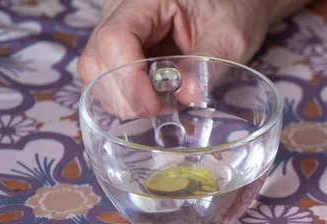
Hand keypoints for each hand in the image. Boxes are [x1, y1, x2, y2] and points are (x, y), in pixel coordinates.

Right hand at [77, 0, 271, 116]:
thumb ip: (208, 64)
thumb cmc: (231, 11)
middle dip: (125, 95)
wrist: (230, 5)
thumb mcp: (230, 36)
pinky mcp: (118, 50)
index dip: (128, 78)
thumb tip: (187, 95)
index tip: (151, 107)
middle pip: (97, 59)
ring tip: (161, 105)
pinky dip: (126, 98)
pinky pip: (106, 79)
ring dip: (124, 100)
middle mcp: (119, 10)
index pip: (116, 38)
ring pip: (95, 73)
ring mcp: (114, 29)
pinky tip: (152, 101)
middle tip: (161, 110)